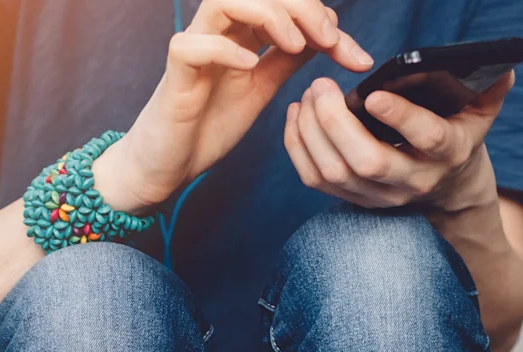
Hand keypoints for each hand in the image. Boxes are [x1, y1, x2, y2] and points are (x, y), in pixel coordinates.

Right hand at [93, 0, 372, 214]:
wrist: (170, 163)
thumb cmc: (209, 124)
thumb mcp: (262, 86)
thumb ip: (288, 57)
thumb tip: (328, 36)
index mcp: (240, 31)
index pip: (284, 2)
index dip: (323, 17)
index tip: (352, 54)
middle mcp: (217, 31)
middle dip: (302, 7)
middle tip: (329, 40)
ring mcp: (195, 47)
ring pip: (224, 0)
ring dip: (268, 16)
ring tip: (295, 45)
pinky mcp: (175, 73)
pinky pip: (192, 45)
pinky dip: (225, 50)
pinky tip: (251, 67)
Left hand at [282, 71, 512, 211]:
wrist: (446, 191)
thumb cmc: (458, 138)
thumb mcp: (480, 116)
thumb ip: (489, 92)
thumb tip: (504, 70)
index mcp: (447, 154)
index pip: (426, 139)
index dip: (400, 118)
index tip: (373, 96)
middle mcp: (412, 180)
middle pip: (367, 161)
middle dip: (336, 123)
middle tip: (321, 87)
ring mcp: (380, 196)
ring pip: (335, 172)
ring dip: (311, 133)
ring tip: (307, 97)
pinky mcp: (354, 201)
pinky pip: (315, 180)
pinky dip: (298, 148)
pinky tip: (296, 117)